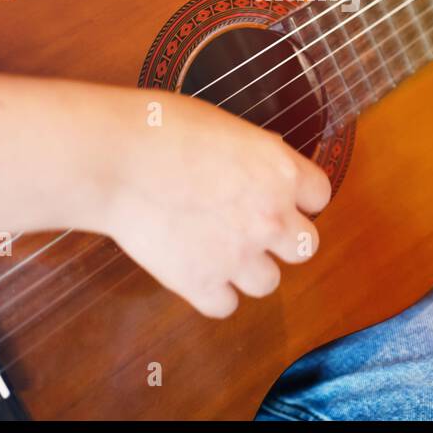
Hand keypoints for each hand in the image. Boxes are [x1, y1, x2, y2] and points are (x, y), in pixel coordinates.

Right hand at [99, 91, 329, 317]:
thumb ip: (255, 154)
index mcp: (280, 171)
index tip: (279, 197)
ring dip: (247, 270)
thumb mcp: (225, 125)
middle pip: (305, 247)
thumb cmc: (160, 128)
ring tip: (217, 248)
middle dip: (281, 239)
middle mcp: (269, 216)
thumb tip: (267, 165)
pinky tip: (194, 269)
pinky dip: (211, 293)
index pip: (319, 196)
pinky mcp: (200, 283)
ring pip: (268, 283)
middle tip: (251, 227)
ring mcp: (237, 255)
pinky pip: (225, 306)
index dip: (298, 197)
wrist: (113, 158)